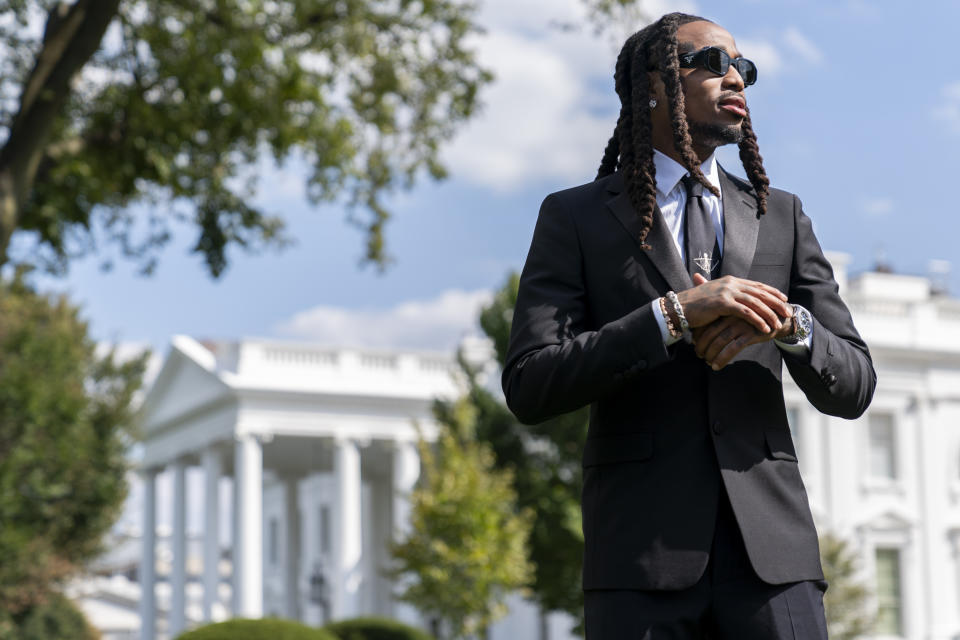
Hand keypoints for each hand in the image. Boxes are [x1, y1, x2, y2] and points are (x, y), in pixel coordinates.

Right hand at [676, 273, 790, 335]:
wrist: (678, 307)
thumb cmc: (694, 305)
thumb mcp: (713, 295)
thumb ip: (726, 294)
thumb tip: (736, 300)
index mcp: (729, 281)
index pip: (756, 285)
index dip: (771, 292)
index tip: (783, 298)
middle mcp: (730, 284)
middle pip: (760, 292)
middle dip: (776, 302)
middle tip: (788, 311)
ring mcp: (727, 292)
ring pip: (756, 302)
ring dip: (770, 313)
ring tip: (779, 323)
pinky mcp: (723, 303)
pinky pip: (746, 312)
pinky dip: (758, 320)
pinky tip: (765, 328)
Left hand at [693, 310, 794, 369]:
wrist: (778, 317)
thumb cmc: (751, 316)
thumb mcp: (735, 312)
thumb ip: (718, 315)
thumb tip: (697, 328)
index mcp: (726, 308)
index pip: (706, 322)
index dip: (698, 335)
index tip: (693, 344)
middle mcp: (731, 315)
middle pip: (710, 332)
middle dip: (701, 345)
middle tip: (697, 354)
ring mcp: (741, 324)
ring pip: (720, 341)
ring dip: (710, 354)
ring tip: (706, 362)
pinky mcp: (750, 333)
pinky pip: (733, 348)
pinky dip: (722, 358)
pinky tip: (716, 366)